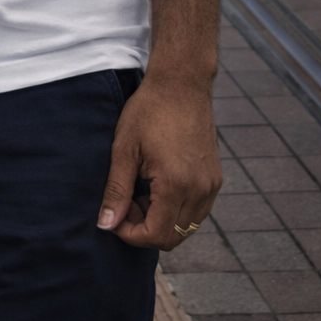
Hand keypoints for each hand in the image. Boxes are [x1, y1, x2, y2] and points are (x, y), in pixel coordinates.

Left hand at [97, 74, 222, 248]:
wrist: (181, 83)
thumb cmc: (149, 110)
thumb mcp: (124, 149)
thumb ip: (116, 190)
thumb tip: (105, 225)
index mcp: (176, 185)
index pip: (156, 235)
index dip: (130, 234)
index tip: (114, 216)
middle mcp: (200, 191)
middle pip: (172, 238)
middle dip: (144, 229)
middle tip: (125, 203)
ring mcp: (211, 186)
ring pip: (186, 227)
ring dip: (160, 221)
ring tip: (139, 192)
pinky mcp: (215, 179)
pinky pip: (196, 211)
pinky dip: (175, 210)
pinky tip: (156, 187)